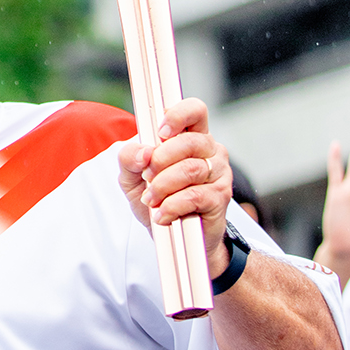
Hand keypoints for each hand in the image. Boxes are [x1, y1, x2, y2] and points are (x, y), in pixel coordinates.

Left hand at [117, 99, 232, 275]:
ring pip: (190, 169)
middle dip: (160, 160)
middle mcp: (210, 151)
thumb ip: (129, 158)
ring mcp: (219, 173)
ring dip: (162, 186)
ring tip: (151, 200)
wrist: (173, 239)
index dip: (178, 116)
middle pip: (190, 141)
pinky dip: (172, 206)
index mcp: (191, 137)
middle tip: (147, 177)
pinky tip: (163, 214)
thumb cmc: (156, 200)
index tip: (160, 133)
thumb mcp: (132, 177)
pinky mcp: (220, 197)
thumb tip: (143, 152)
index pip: (195, 110)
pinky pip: (194, 195)